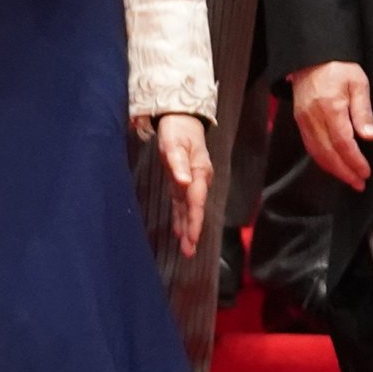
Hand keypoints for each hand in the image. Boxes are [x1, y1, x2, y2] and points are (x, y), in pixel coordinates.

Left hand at [150, 111, 211, 256]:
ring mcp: (191, 182)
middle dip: (193, 231)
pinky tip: (180, 231)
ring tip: (187, 249)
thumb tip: (183, 182)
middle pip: (195, 209)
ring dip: (188, 228)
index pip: (196, 200)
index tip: (191, 237)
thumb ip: (178, 162)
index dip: (194, 220)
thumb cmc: (178, 130)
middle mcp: (198, 180)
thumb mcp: (174, 143)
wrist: (182, 119)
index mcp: (199, 172)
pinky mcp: (183, 182)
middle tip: (189, 251)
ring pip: (190, 209)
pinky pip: (183, 203)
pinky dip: (182, 217)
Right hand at [288, 60, 372, 192]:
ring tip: (349, 179)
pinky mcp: (300, 121)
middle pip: (328, 153)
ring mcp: (304, 120)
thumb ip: (363, 111)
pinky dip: (321, 160)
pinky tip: (333, 166)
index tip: (365, 172)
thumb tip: (369, 136)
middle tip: (359, 184)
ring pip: (317, 153)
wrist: (311, 57)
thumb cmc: (338, 67)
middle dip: (344, 172)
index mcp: (330, 108)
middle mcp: (313, 117)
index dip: (354, 161)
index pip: (343, 143)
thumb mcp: (358, 83)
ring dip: (333, 170)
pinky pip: (310, 146)